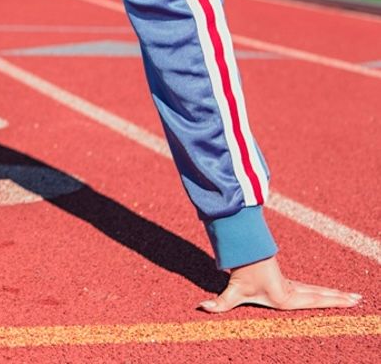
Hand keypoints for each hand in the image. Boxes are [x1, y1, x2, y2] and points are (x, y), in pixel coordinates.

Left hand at [199, 256, 361, 312]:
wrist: (242, 253)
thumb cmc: (240, 273)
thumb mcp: (231, 290)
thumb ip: (219, 303)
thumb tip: (202, 308)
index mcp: (285, 296)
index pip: (313, 300)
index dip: (331, 302)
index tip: (348, 301)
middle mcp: (292, 291)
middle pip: (320, 294)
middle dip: (339, 298)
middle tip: (359, 299)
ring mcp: (291, 286)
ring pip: (318, 290)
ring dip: (335, 294)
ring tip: (354, 297)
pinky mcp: (288, 283)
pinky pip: (311, 288)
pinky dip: (324, 292)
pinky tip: (332, 294)